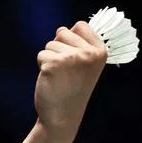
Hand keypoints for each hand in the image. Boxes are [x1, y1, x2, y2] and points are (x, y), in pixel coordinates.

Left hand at [33, 21, 106, 140]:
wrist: (63, 117)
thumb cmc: (73, 89)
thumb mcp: (86, 66)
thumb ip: (81, 46)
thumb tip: (65, 28)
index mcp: (100, 52)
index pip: (81, 25)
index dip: (71, 38)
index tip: (75, 57)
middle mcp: (88, 54)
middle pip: (63, 32)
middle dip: (58, 48)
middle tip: (66, 70)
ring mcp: (71, 58)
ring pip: (50, 44)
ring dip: (50, 58)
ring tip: (60, 76)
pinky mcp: (53, 64)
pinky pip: (41, 55)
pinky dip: (42, 66)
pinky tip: (52, 80)